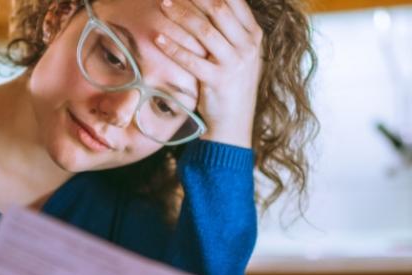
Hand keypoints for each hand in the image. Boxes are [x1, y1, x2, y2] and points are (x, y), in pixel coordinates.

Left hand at [156, 0, 262, 147]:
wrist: (234, 125)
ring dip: (181, 15)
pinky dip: (173, 47)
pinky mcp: (219, 81)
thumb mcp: (239, 55)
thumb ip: (230, 30)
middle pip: (218, 9)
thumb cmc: (231, 85)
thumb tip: (210, 4)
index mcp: (254, 34)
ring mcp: (235, 64)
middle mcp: (248, 46)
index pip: (233, 0)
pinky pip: (192, 59)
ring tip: (163, 4)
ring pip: (204, 31)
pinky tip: (158, 38)